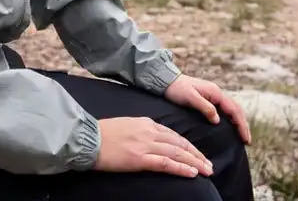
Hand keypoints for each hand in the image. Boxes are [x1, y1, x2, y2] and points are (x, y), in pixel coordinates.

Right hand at [94, 117, 212, 177]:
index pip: (174, 135)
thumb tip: (153, 140)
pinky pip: (165, 163)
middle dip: (197, 155)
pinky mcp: (139, 158)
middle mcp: (149, 132)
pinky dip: (181, 168)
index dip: (189, 146)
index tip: (198, 155)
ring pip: (177, 153)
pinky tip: (192, 173)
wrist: (87, 138)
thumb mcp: (127, 126)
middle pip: (180, 144)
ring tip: (207, 171)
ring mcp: (145, 145)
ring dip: (194, 163)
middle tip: (209, 165)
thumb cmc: (103, 134)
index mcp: (146, 123)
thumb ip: (142, 131)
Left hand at [164, 74, 251, 144]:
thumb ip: (205, 107)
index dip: (241, 124)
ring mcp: (214, 96)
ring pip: (232, 109)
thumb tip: (218, 120)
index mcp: (216, 93)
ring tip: (243, 136)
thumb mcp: (190, 98)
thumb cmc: (177, 89)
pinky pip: (225, 110)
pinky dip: (232, 119)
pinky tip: (231, 127)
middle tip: (248, 141)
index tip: (245, 139)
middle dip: (243, 125)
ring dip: (239, 122)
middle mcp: (218, 93)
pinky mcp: (209, 99)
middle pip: (236, 109)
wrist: (167, 80)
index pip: (234, 110)